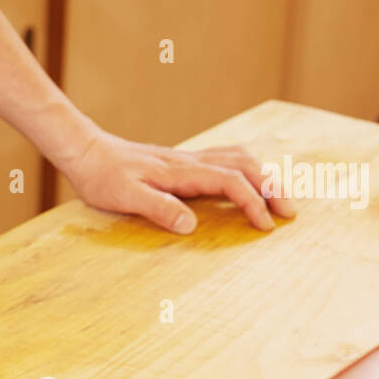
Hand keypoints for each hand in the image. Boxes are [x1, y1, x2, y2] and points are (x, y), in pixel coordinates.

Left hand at [59, 129, 294, 233]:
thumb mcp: (124, 197)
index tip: (265, 226)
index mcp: (181, 172)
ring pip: (239, 158)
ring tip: (280, 197)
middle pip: (245, 166)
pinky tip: (250, 179)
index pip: (230, 183)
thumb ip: (158, 208)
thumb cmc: (102, 177)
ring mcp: (188, 159)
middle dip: (272, 188)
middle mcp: (190, 161)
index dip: (252, 203)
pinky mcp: (183, 161)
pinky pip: (225, 158)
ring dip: (264, 175)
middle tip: (290, 213)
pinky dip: (247, 168)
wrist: (87, 152)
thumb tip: (190, 226)